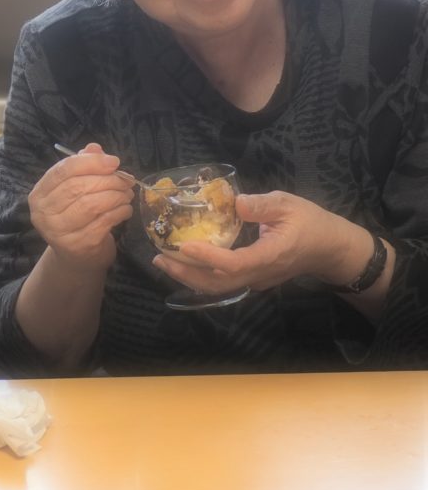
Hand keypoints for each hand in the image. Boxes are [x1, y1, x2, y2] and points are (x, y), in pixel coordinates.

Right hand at [28, 142, 134, 272]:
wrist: (76, 259)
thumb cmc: (76, 218)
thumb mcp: (76, 191)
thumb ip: (83, 167)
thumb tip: (95, 148)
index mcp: (39, 194)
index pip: (62, 171)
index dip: (90, 163)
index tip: (114, 161)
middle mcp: (43, 213)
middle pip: (78, 186)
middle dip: (108, 180)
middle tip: (126, 181)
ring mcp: (58, 231)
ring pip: (91, 204)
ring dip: (116, 196)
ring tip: (127, 194)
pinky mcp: (78, 245)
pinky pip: (103, 221)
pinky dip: (119, 212)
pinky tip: (125, 209)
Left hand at [154, 190, 369, 293]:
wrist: (331, 249)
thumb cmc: (311, 222)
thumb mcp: (289, 204)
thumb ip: (263, 204)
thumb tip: (236, 202)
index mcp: (271, 255)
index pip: (234, 264)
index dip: (207, 257)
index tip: (183, 245)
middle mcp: (260, 273)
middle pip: (218, 282)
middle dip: (186, 272)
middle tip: (158, 256)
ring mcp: (256, 279)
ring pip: (218, 287)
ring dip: (189, 277)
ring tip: (163, 261)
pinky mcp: (253, 278)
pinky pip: (223, 283)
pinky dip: (200, 276)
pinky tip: (183, 263)